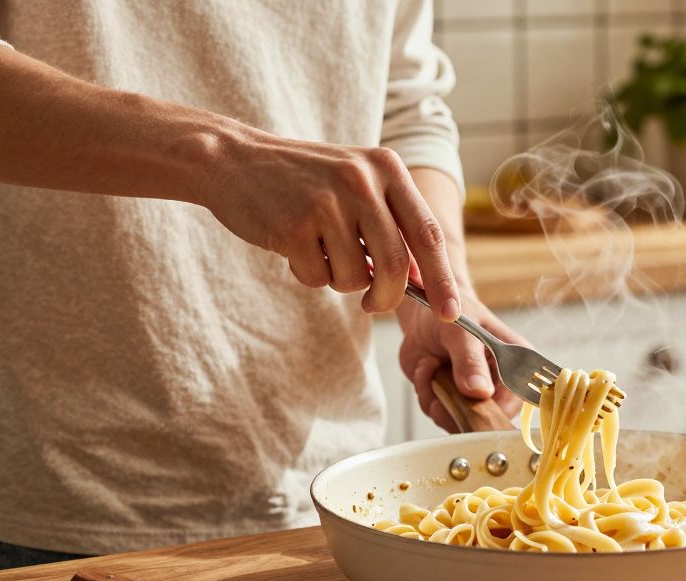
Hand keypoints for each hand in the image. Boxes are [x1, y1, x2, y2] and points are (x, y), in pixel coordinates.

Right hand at [200, 131, 459, 319]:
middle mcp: (362, 180)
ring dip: (339, 281)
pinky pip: (319, 278)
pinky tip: (294, 247)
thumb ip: (391, 224)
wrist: (234, 160)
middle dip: (388, 298)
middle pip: (396, 266)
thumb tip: (423, 281)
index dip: (443, 279)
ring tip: (320, 251)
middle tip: (372, 306)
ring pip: (356, 278)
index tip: (452, 314)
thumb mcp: (356, 185)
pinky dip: (310, 275)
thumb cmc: (303, 181)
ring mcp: (327, 202)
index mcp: (386, 168)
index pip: (429, 234)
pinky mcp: (293, 226)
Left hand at [398, 291, 526, 432]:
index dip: (493, 411)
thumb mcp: (461, 332)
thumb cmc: (453, 313)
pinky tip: (425, 367)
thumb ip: (470, 361)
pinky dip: (424, 391)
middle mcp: (497, 385)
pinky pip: (436, 411)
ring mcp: (472, 394)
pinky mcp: (450, 398)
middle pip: (485, 418)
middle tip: (440, 383)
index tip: (468, 408)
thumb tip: (480, 392)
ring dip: (436, 395)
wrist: (424, 314)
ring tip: (430, 364)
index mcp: (514, 364)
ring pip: (457, 419)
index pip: (515, 401)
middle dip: (456, 406)